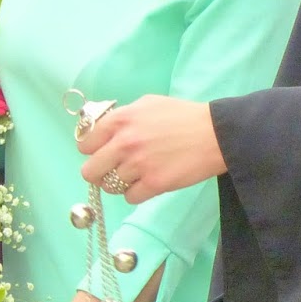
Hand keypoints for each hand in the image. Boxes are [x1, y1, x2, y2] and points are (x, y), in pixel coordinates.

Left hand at [76, 95, 225, 201]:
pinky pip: (129, 197)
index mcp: (119, 120)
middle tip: (111, 170)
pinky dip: (136, 193)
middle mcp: (123, 143)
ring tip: (137, 174)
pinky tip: (147, 183)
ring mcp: (138, 165)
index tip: (100, 153)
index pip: (84, 144)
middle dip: (98, 172)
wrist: (215, 134)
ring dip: (120, 183)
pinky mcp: (154, 184)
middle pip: (89, 171)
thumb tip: (101, 129)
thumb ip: (122, 117)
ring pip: (110, 186)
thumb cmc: (182, 116)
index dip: (91, 151)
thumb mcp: (147, 104)